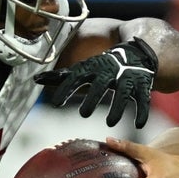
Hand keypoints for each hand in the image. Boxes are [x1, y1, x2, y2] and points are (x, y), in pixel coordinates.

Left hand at [34, 37, 157, 128]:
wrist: (139, 52)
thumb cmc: (104, 65)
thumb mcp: (84, 68)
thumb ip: (62, 76)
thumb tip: (36, 79)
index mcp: (94, 67)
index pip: (77, 76)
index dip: (66, 88)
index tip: (56, 103)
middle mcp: (111, 71)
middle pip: (101, 84)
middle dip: (93, 97)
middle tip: (83, 114)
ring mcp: (128, 78)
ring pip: (123, 93)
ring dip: (117, 107)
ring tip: (109, 122)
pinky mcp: (142, 85)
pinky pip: (142, 99)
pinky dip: (141, 112)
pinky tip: (138, 125)